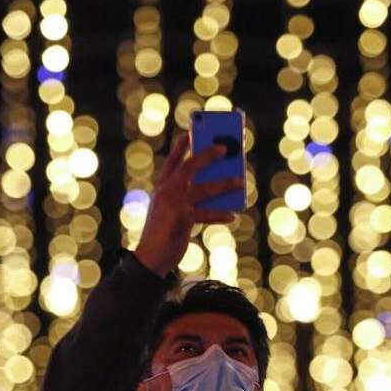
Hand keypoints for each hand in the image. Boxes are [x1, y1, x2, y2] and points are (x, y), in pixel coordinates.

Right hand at [134, 133, 242, 277]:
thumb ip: (188, 198)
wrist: (150, 258)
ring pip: (204, 188)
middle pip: (189, 166)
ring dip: (225, 183)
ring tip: (241, 181)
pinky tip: (232, 215)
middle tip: (224, 147)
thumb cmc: (164, 234)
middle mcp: (166, 191)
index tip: (192, 132)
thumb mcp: (172, 211)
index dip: (182, 146)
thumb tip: (218, 190)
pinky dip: (220, 214)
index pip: (173, 161)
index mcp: (162, 187)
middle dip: (208, 155)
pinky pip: (206, 213)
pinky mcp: (181, 219)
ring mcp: (173, 204)